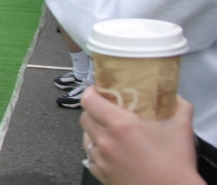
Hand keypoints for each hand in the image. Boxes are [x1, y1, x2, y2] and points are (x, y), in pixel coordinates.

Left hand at [80, 88, 202, 184]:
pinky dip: (97, 153)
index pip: (89, 100)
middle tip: (107, 111)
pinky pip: (90, 158)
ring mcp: (101, 160)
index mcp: (120, 124)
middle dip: (93, 112)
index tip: (100, 90)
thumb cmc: (176, 162)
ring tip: (109, 132)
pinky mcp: (101, 176)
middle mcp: (105, 141)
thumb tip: (175, 96)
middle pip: (84, 118)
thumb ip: (179, 106)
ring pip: (86, 138)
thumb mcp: (181, 128)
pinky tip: (111, 153)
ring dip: (94, 132)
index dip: (91, 92)